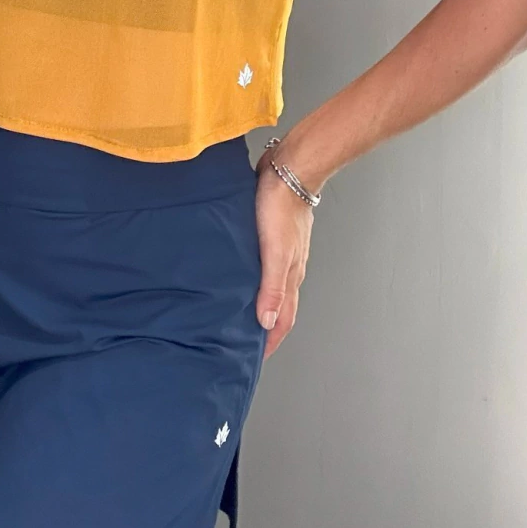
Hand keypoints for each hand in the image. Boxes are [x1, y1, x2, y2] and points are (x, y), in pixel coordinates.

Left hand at [253, 150, 316, 360]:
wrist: (288, 168)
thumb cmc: (281, 207)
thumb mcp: (275, 252)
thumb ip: (272, 288)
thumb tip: (266, 323)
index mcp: (290, 275)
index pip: (282, 319)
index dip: (271, 341)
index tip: (256, 359)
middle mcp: (287, 266)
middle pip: (277, 305)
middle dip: (264, 327)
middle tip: (243, 342)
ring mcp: (279, 249)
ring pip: (269, 284)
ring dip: (256, 301)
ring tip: (236, 312)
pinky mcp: (268, 233)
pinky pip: (260, 263)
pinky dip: (251, 276)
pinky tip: (236, 273)